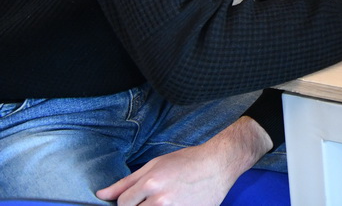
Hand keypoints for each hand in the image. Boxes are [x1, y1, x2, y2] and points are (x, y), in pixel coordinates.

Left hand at [96, 116, 269, 205]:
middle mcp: (160, 200)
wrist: (219, 164)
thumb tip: (101, 194)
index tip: (135, 199)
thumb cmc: (188, 161)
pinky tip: (174, 202)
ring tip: (163, 200)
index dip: (125, 202)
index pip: (123, 204)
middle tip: (151, 199)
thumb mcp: (155, 164)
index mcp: (151, 183)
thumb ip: (127, 181)